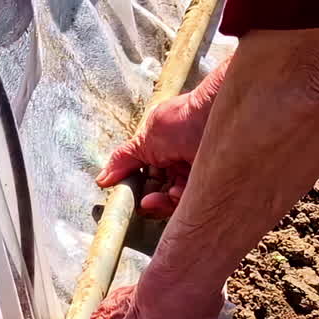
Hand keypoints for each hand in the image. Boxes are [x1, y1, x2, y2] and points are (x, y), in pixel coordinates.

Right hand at [96, 87, 215, 218]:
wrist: (217, 115)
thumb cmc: (184, 119)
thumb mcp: (145, 138)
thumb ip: (123, 159)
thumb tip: (102, 179)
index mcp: (163, 149)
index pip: (145, 175)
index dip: (135, 186)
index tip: (125, 193)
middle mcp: (179, 162)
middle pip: (158, 190)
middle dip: (147, 198)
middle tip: (139, 202)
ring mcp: (195, 174)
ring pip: (172, 199)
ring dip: (160, 202)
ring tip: (153, 200)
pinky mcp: (209, 185)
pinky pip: (189, 202)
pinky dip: (176, 202)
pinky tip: (171, 194)